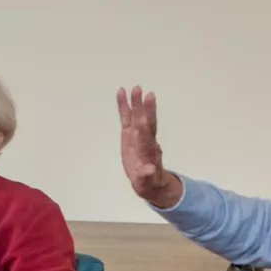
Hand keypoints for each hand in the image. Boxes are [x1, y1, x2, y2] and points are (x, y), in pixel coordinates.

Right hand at [117, 86, 182, 208]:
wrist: (149, 180)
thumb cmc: (148, 182)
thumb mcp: (147, 182)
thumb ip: (147, 176)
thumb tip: (149, 170)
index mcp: (148, 152)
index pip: (146, 138)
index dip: (144, 128)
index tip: (142, 117)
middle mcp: (145, 140)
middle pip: (144, 123)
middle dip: (142, 109)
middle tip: (141, 93)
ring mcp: (137, 135)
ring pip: (136, 117)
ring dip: (135, 103)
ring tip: (134, 88)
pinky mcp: (129, 134)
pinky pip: (126, 117)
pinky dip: (124, 105)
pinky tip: (121, 92)